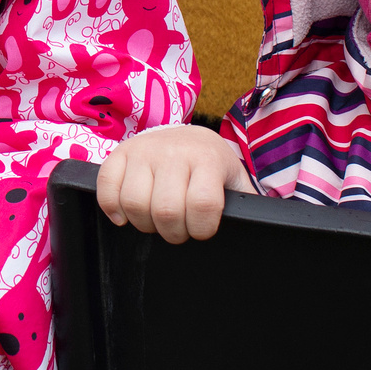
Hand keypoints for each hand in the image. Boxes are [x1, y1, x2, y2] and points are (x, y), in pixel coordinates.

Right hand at [95, 125, 250, 242]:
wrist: (189, 136)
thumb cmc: (213, 168)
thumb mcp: (234, 181)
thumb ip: (247, 204)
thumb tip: (263, 228)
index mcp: (208, 158)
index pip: (202, 206)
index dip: (201, 229)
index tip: (202, 229)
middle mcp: (174, 151)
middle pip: (166, 211)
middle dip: (173, 232)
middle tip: (178, 229)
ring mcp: (144, 150)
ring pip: (134, 203)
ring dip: (144, 223)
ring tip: (155, 220)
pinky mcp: (120, 153)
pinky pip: (107, 188)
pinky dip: (112, 208)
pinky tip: (126, 214)